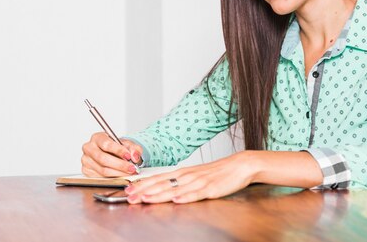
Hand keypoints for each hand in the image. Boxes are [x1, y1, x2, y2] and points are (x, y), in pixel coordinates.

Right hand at [81, 132, 142, 176]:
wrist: (112, 153)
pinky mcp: (87, 171)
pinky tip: (121, 176)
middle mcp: (89, 148)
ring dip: (118, 173)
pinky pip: (100, 177)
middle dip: (120, 165)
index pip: (106, 144)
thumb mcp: (128, 144)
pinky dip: (113, 178)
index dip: (118, 150)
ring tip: (129, 173)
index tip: (128, 156)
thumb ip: (134, 148)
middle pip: (103, 159)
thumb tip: (134, 157)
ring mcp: (86, 160)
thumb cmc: (117, 147)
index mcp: (97, 138)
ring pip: (103, 170)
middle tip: (131, 168)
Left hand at [124, 151, 256, 203]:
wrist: (239, 165)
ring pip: (175, 188)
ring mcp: (199, 182)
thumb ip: (179, 182)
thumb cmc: (217, 173)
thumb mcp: (195, 176)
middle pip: (162, 184)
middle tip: (129, 197)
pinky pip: (197, 193)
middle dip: (144, 191)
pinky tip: (177, 200)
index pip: (158, 178)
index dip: (142, 185)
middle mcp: (187, 176)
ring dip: (159, 194)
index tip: (127, 190)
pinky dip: (186, 197)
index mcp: (183, 173)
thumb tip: (163, 189)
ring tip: (145, 198)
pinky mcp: (211, 188)